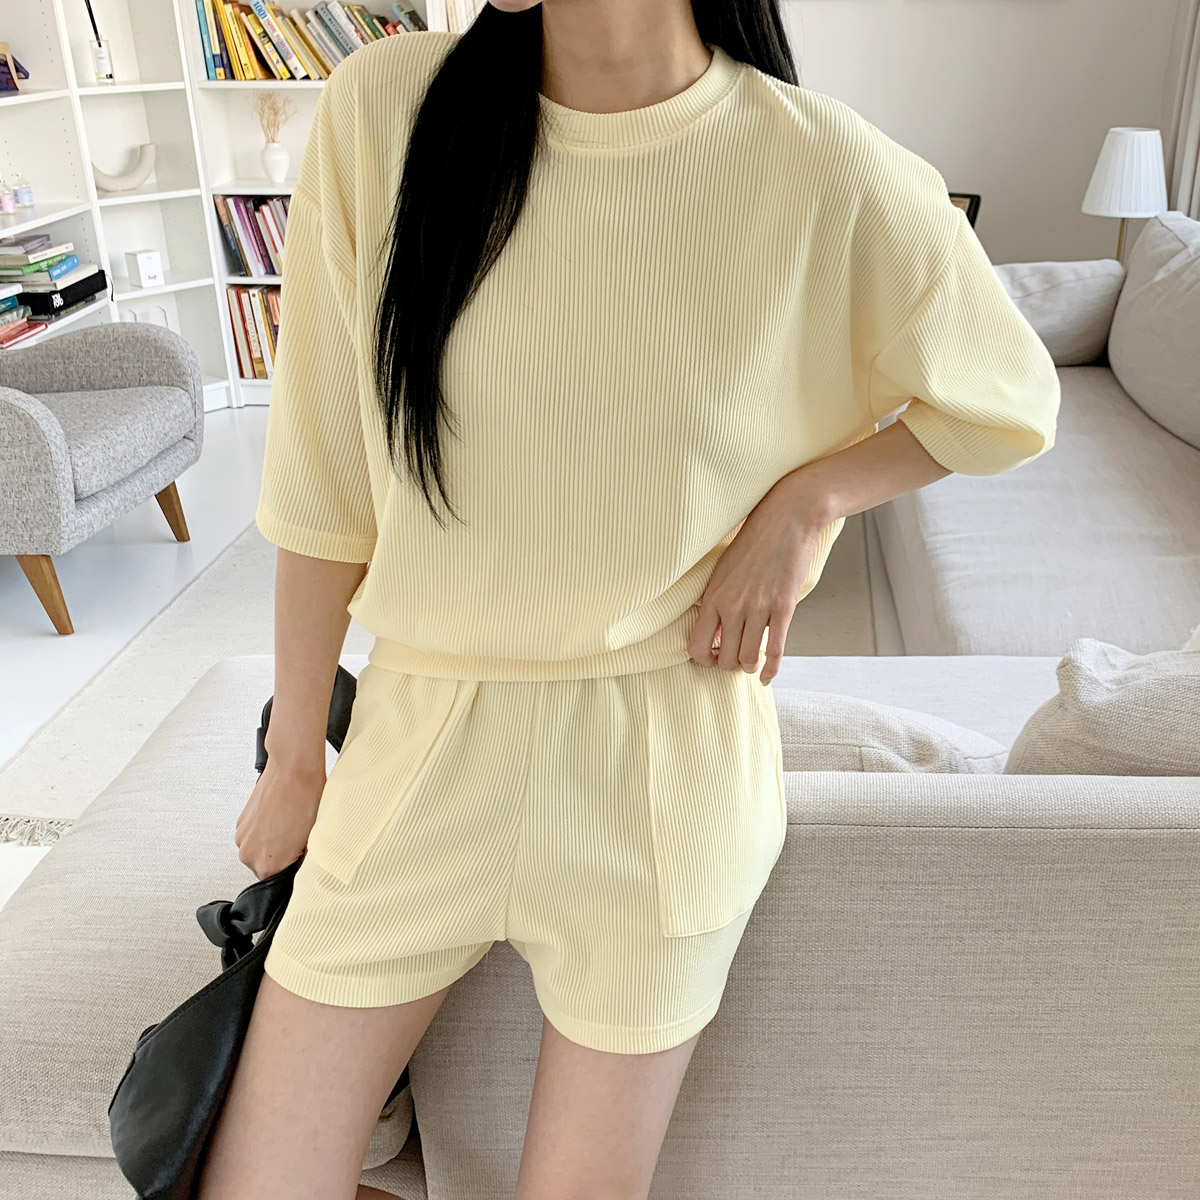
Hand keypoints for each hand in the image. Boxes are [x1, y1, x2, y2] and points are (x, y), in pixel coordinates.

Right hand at [235, 758, 325, 879]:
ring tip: (289, 823)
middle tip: (297, 838)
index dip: (292, 868)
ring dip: (272, 842)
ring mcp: (242, 837)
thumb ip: (303, 862)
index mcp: (267, 864)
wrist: (292, 769)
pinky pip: (254, 835)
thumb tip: (302, 870)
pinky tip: (280, 815)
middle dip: (282, 857)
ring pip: (259, 850)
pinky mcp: (241, 822)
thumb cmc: (306, 797)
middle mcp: (248, 854)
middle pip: (267, 867)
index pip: (279, 882)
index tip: (300, 858)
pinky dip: (265, 829)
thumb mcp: (313, 838)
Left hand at [687, 472, 832, 683]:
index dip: (704, 659)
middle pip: (724, 659)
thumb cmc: (754, 541)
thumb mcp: (723, 570)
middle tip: (736, 658)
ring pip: (748, 659)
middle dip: (729, 665)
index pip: (696, 646)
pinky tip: (766, 676)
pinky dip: (771, 670)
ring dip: (749, 666)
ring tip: (752, 661)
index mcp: (713, 597)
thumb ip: (717, 600)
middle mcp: (732, 607)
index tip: (713, 656)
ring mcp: (759, 609)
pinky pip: (776, 651)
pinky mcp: (784, 608)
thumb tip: (715, 631)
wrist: (786, 519)